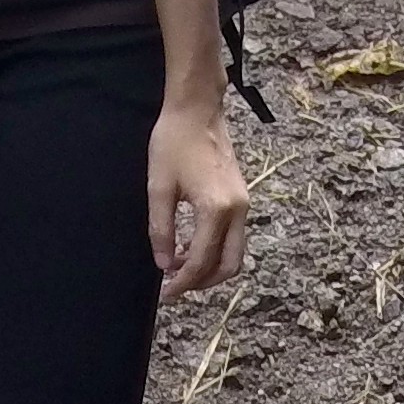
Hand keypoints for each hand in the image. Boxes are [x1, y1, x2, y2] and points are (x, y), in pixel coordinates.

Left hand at [147, 100, 250, 299]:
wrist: (197, 109)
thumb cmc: (174, 142)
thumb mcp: (159, 188)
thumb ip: (161, 230)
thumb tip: (164, 264)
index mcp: (216, 209)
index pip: (201, 261)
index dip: (183, 282)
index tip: (165, 294)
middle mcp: (237, 210)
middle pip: (229, 265)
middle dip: (203, 283)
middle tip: (176, 287)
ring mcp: (244, 203)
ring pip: (235, 253)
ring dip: (211, 268)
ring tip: (181, 268)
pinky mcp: (242, 197)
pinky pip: (235, 236)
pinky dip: (217, 250)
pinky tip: (192, 246)